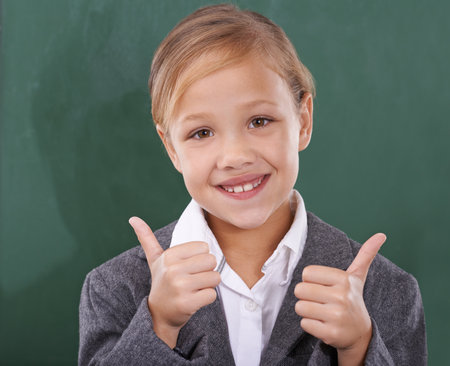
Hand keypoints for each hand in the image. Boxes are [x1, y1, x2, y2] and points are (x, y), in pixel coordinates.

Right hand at [129, 217, 220, 347]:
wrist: (158, 314)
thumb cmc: (162, 282)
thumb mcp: (155, 260)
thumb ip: (147, 238)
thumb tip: (132, 218)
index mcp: (168, 256)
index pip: (204, 247)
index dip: (199, 258)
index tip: (187, 268)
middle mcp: (172, 269)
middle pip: (211, 261)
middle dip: (206, 271)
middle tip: (192, 279)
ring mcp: (179, 287)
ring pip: (214, 278)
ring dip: (208, 285)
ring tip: (193, 289)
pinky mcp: (187, 303)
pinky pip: (212, 294)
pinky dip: (207, 298)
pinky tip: (194, 300)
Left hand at [294, 233, 386, 365]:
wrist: (359, 333)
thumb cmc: (351, 299)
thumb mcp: (357, 277)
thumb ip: (365, 255)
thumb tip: (381, 234)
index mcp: (344, 279)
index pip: (306, 273)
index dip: (311, 281)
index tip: (324, 287)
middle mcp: (341, 297)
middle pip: (300, 290)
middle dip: (306, 296)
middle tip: (321, 301)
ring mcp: (336, 316)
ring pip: (300, 307)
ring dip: (307, 311)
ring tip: (322, 312)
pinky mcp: (330, 334)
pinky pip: (304, 323)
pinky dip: (310, 325)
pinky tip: (324, 325)